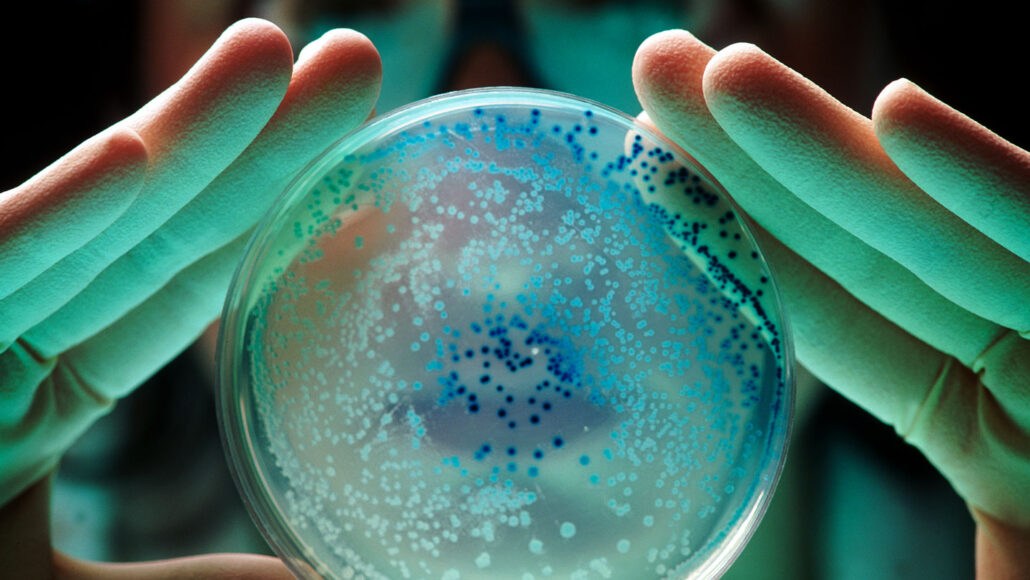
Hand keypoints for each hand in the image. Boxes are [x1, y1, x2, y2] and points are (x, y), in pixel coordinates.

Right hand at [0, 18, 379, 576]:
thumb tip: (312, 577)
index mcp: (30, 395)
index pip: (179, 286)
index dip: (271, 212)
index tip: (359, 151)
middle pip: (153, 231)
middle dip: (256, 142)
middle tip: (354, 60)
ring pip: (80, 225)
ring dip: (180, 134)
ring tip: (283, 53)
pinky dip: (56, 215)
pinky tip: (138, 155)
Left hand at [632, 30, 1029, 577]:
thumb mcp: (1012, 561)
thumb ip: (953, 563)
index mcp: (991, 415)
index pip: (834, 313)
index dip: (736, 238)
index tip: (648, 170)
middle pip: (864, 243)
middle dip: (753, 155)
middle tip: (655, 69)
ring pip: (936, 226)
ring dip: (822, 143)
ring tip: (707, 71)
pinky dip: (982, 179)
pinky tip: (892, 117)